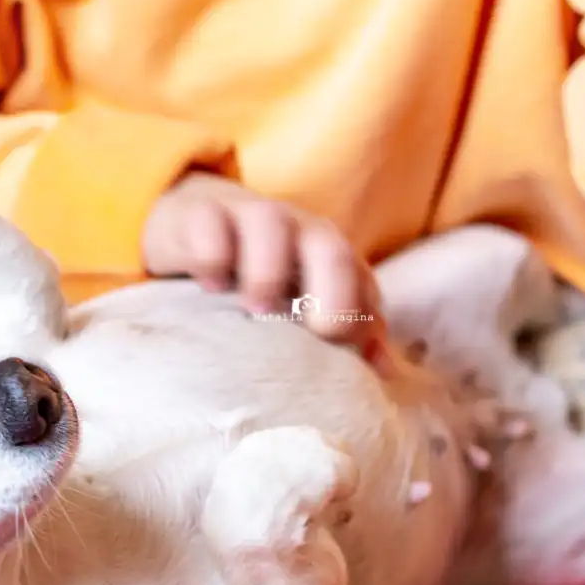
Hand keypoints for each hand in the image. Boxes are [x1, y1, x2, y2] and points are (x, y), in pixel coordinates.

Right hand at [141, 172, 381, 345]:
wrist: (197, 220)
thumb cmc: (257, 274)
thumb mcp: (300, 301)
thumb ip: (344, 330)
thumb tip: (386, 371)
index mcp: (326, 253)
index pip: (360, 278)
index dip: (364, 316)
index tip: (354, 355)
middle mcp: (295, 230)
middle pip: (328, 245)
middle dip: (332, 287)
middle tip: (321, 331)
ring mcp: (248, 216)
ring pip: (270, 223)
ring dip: (269, 268)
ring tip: (256, 309)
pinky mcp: (201, 213)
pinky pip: (210, 223)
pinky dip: (213, 253)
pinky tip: (208, 285)